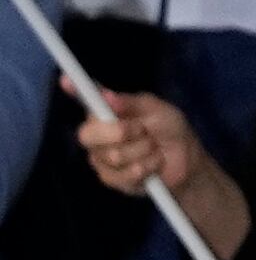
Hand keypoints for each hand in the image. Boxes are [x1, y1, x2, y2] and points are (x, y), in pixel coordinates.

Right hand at [81, 91, 200, 197]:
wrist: (185, 157)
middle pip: (87, 135)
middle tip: (143, 129)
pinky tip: (152, 163)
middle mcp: (96, 135)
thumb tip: (106, 95)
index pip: (85, 101)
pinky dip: (148, 166)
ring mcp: (100, 159)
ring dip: (144, 149)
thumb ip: (132, 103)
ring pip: (114, 156)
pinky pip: (125, 174)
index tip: (66, 79)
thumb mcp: (157, 109)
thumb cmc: (167, 127)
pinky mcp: (111, 180)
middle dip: (121, 132)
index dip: (74, 91)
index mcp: (106, 112)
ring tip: (153, 146)